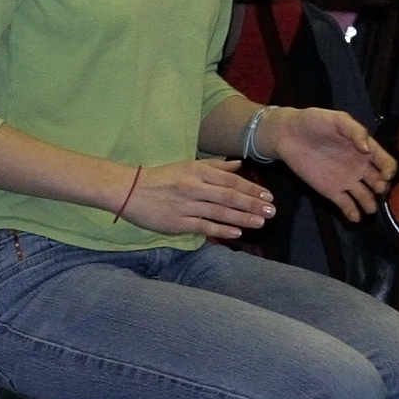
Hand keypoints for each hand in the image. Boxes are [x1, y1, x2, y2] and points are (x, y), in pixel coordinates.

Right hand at [120, 157, 276, 239]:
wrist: (128, 191)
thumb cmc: (161, 177)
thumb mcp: (188, 166)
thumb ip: (215, 166)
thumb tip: (239, 164)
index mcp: (197, 171)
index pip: (231, 180)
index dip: (251, 189)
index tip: (267, 196)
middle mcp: (194, 187)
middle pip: (228, 196)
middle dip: (252, 204)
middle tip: (271, 211)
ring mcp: (186, 205)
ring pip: (219, 212)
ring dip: (241, 218)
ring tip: (260, 223)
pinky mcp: (177, 222)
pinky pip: (203, 227)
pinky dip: (220, 231)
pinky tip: (236, 234)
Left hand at [267, 107, 395, 220]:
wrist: (288, 134)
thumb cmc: (314, 122)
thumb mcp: (338, 120)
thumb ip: (355, 131)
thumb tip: (367, 149)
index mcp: (365, 148)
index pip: (385, 161)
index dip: (389, 168)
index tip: (386, 174)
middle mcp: (359, 167)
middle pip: (378, 181)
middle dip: (383, 187)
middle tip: (380, 189)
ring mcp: (346, 180)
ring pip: (364, 196)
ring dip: (370, 203)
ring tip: (370, 208)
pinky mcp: (331, 191)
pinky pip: (345, 204)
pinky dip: (352, 212)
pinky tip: (356, 217)